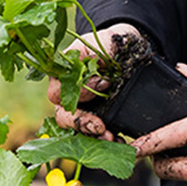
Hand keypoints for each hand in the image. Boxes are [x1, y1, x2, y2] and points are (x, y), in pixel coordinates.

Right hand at [47, 22, 142, 138]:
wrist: (127, 51)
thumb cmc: (108, 45)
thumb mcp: (97, 44)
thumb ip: (86, 58)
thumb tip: (92, 81)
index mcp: (61, 78)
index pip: (59, 94)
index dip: (79, 93)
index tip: (103, 85)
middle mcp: (67, 98)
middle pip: (64, 118)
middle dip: (83, 125)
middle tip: (101, 129)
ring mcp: (82, 111)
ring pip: (79, 131)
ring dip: (94, 138)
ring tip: (112, 139)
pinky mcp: (97, 121)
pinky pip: (97, 136)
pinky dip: (107, 141)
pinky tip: (120, 141)